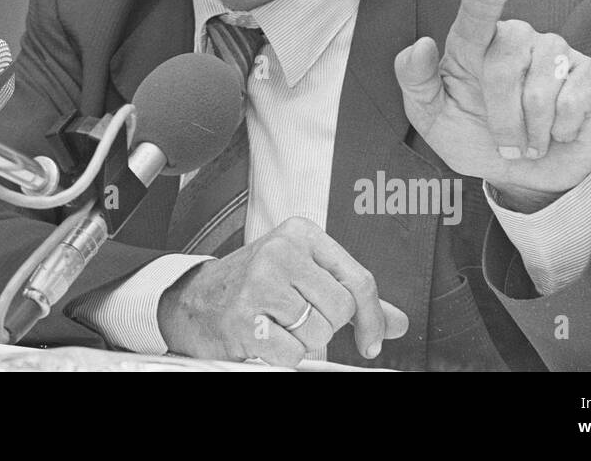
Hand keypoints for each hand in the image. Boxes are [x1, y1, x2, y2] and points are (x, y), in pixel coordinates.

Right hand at [157, 217, 408, 366]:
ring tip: (278, 324)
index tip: (372, 339)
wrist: (194, 300)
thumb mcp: (303, 274)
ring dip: (303, 341)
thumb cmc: (251, 284)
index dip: (372, 317)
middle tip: (299, 319)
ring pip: (318, 333)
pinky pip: (292, 353)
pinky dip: (283, 356)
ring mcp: (260, 283)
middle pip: (340, 309)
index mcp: (300, 233)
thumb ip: (350, 295)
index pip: (358, 280)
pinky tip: (265, 337)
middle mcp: (280, 251)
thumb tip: (396, 321)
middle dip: (325, 326)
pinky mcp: (246, 318)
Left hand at [394, 0, 590, 209]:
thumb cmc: (473, 138)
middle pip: (505, 65)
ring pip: (541, 87)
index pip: (476, 15)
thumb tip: (421, 45)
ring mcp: (555, 51)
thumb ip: (417, 82)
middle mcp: (515, 38)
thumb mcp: (433, 118)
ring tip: (531, 140)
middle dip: (502, 119)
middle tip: (506, 146)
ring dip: (532, 130)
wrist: (523, 174)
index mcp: (472, 44)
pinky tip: (559, 132)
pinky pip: (574, 101)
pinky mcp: (588, 72)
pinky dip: (561, 130)